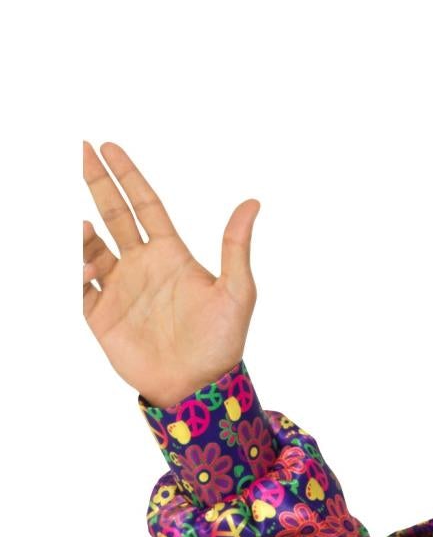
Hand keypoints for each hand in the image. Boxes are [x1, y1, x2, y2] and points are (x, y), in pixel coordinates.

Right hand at [81, 139, 260, 408]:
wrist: (198, 389)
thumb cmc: (221, 344)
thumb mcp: (238, 293)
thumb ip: (237, 247)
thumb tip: (252, 202)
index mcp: (171, 255)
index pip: (145, 205)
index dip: (127, 176)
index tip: (108, 147)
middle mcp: (142, 266)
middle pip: (114, 215)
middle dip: (98, 183)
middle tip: (83, 150)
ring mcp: (120, 289)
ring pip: (92, 248)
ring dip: (85, 232)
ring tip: (84, 221)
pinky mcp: (102, 315)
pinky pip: (80, 284)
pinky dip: (75, 267)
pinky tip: (82, 257)